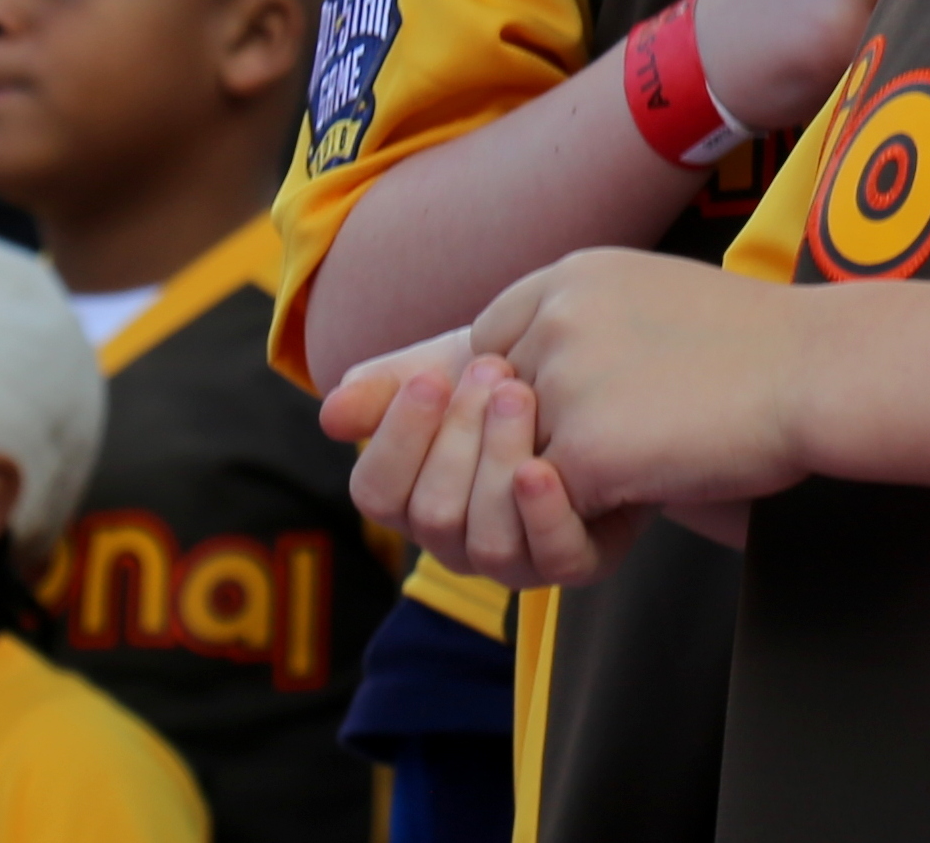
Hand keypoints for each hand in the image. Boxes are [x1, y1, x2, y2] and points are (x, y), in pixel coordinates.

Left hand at [329, 257, 809, 586]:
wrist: (825, 371)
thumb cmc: (744, 351)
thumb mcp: (628, 319)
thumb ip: (515, 348)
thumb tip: (333, 399)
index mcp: (562, 276)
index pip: (469, 358)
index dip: (486, 415)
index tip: (537, 432)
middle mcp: (550, 316)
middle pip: (465, 421)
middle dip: (498, 461)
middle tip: (592, 457)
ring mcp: (565, 379)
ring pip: (494, 473)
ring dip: (546, 492)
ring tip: (623, 465)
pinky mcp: (587, 446)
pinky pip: (548, 510)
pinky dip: (591, 514)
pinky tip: (650, 482)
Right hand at [331, 339, 624, 589]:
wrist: (599, 379)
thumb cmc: (508, 376)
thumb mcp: (443, 368)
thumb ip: (385, 388)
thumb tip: (330, 412)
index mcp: (414, 500)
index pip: (377, 493)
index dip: (398, 440)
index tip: (429, 380)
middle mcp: (457, 541)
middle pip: (432, 515)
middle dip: (458, 438)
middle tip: (492, 370)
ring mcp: (517, 560)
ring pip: (487, 541)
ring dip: (499, 462)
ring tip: (520, 395)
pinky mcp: (578, 561)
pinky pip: (553, 559)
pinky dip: (543, 513)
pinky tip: (542, 465)